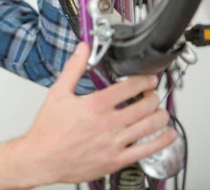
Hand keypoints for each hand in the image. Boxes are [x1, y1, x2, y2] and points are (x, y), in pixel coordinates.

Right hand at [20, 42, 177, 184]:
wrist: (42, 158)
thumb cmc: (48, 129)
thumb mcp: (57, 93)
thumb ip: (73, 68)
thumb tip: (82, 49)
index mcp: (95, 105)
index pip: (129, 87)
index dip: (144, 80)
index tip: (147, 78)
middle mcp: (108, 124)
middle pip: (144, 105)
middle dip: (153, 95)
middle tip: (152, 92)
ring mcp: (115, 143)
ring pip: (150, 126)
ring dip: (160, 114)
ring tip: (159, 110)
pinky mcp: (116, 159)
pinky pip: (147, 150)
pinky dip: (162, 141)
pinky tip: (167, 135)